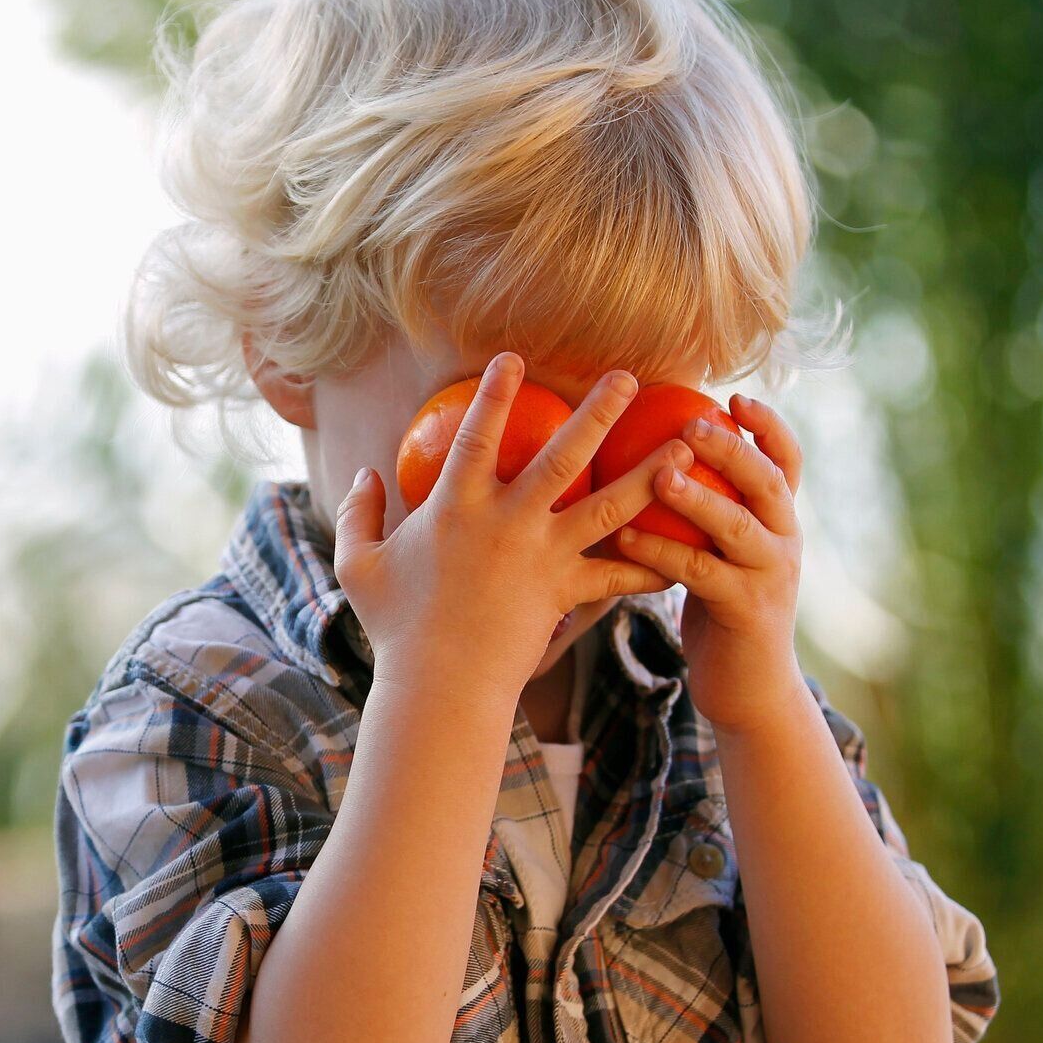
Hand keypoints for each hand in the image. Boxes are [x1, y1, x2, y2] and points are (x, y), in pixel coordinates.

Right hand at [333, 352, 695, 705]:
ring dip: (648, 472)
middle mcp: (506, 521)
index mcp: (454, 505)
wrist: (439, 685)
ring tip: (685, 446)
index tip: (515, 358)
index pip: (477, 434)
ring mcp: (542, 556)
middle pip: (563, 455)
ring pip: (607, 505)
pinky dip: (649, 565)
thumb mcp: (358, 566)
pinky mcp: (565, 592)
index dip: (495, 393)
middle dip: (598, 412)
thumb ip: (357, 515)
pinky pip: (615, 575)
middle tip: (629, 378)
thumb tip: (363, 475)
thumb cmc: (394, 626)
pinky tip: (683, 551)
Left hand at [613, 393, 810, 734]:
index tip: (734, 396)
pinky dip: (661, 552)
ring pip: (738, 526)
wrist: (750, 690)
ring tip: (660, 473)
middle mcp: (784, 542)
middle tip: (692, 421)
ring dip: (698, 497)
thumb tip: (651, 456)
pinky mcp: (746, 611)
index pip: (787, 462)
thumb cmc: (721, 610)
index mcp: (779, 522)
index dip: (768, 427)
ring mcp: (770, 577)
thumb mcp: (722, 553)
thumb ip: (707, 512)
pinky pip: (699, 573)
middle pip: (768, 482)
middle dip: (733, 448)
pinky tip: (624, 538)